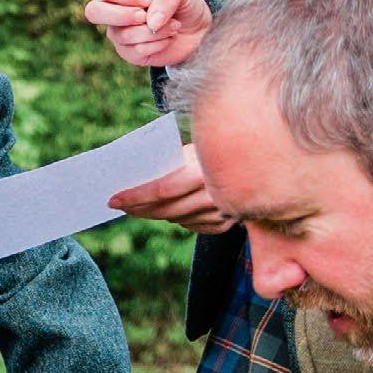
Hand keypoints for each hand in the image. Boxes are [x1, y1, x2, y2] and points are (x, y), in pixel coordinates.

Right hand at [84, 0, 209, 71]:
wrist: (199, 32)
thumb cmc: (185, 6)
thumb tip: (149, 21)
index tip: (146, 0)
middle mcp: (115, 12)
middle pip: (93, 11)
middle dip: (120, 15)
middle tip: (143, 17)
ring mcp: (120, 34)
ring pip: (122, 35)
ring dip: (153, 32)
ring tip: (173, 27)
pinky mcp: (130, 54)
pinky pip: (135, 52)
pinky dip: (156, 45)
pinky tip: (167, 40)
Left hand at [106, 154, 231, 231]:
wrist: (259, 158)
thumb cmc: (217, 147)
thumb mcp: (194, 149)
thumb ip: (170, 165)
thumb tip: (135, 178)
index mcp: (205, 172)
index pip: (162, 190)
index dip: (135, 196)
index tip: (113, 200)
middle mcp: (215, 196)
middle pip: (167, 210)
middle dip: (139, 209)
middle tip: (121, 207)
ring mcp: (223, 213)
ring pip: (178, 220)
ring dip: (157, 214)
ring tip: (139, 208)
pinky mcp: (226, 224)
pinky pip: (193, 225)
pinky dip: (179, 218)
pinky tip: (169, 211)